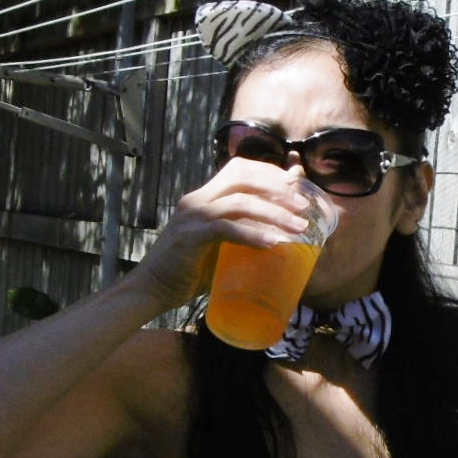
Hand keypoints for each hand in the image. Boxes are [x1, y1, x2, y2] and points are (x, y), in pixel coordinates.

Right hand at [128, 160, 311, 311]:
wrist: (153, 289)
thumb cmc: (191, 269)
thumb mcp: (221, 243)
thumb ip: (243, 231)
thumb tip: (280, 233)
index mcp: (205, 196)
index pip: (240, 168)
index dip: (270, 172)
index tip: (297, 186)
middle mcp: (198, 200)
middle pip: (243, 176)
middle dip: (278, 187)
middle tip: (303, 206)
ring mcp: (192, 217)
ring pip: (240, 201)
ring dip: (274, 212)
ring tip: (299, 228)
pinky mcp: (190, 237)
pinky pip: (226, 229)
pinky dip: (252, 235)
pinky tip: (273, 243)